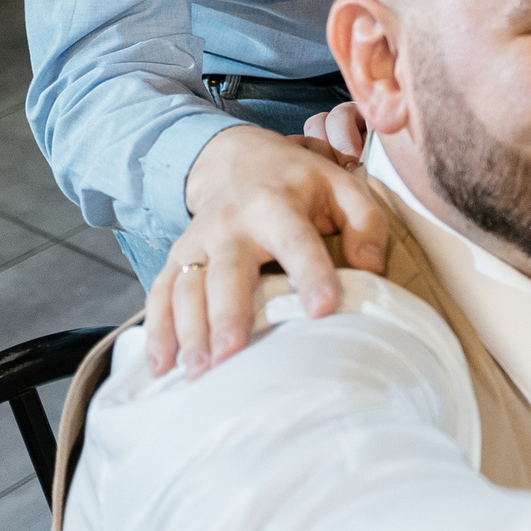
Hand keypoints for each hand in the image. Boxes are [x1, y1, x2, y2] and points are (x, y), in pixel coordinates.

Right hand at [147, 121, 387, 379]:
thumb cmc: (297, 181)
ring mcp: (198, 242)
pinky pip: (160, 295)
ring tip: (200, 372)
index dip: (311, 274)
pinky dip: (158, 332)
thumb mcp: (341, 185)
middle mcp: (231, 224)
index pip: (296, 242)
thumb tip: (372, 268)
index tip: (322, 310)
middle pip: (226, 272)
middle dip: (227, 315)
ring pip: (187, 288)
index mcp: (277, 204)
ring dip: (189, 332)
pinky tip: (162, 367)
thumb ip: (366, 222)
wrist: (235, 157)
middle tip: (232, 356)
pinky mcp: (178, 258)